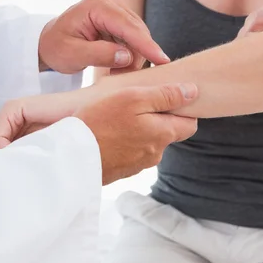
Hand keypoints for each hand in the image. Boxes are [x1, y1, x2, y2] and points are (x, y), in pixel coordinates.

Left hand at [38, 0, 169, 73]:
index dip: (146, 45)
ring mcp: (117, 9)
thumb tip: (127, 56)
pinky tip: (117, 64)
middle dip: (137, 56)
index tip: (162, 60)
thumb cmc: (56, 48)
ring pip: (139, 36)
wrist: (48, 42)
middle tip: (119, 76)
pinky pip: (134, 38)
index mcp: (97, 5)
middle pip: (138, 31)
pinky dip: (130, 53)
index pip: (129, 27)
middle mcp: (111, 2)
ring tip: (114, 71)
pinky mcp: (120, 19)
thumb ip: (99, 54)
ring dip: (133, 56)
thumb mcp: (72, 55)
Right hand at [74, 84, 198, 184]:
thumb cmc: (101, 123)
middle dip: (157, 118)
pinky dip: (124, 141)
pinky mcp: (121, 170)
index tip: (166, 97)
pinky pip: (130, 152)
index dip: (183, 109)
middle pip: (168, 132)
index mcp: (163, 134)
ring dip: (138, 129)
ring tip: (116, 116)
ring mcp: (138, 164)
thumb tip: (193, 91)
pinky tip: (108, 132)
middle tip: (135, 102)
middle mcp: (155, 153)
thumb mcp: (134, 98)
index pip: (190, 124)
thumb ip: (166, 95)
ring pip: (148, 141)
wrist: (70, 157)